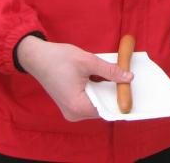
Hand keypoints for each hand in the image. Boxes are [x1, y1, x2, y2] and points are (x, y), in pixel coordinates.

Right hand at [16, 35, 131, 121]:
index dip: (121, 97)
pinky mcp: (70, 104)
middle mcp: (74, 113)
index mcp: (78, 106)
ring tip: (115, 74)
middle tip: (127, 77)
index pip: (107, 108)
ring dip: (106, 90)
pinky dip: (97, 90)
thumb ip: (110, 71)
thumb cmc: (58, 58)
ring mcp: (71, 110)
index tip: (133, 87)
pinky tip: (102, 77)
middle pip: (103, 107)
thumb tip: (129, 78)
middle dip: (115, 92)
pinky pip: (90, 100)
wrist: (36, 57)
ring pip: (97, 103)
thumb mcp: (88, 61)